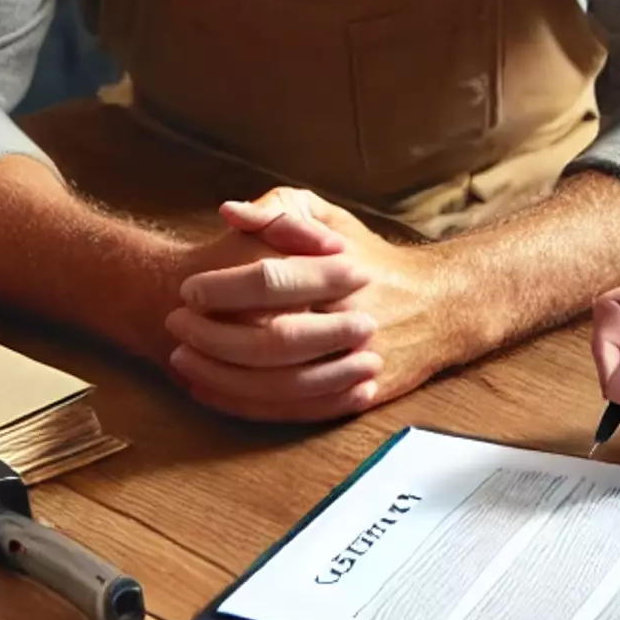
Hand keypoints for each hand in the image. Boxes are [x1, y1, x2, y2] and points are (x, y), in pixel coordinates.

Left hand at [164, 188, 459, 421]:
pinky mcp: (358, 394)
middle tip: (176, 326)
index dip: (222, 288)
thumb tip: (230, 212)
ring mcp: (356, 362)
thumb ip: (282, 210)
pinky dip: (247, 406)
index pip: (272, 280)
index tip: (188, 290)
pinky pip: (295, 410)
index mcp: (343, 271)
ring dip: (222, 377)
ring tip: (184, 362)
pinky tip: (215, 392)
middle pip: (270, 338)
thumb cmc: (374, 259)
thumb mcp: (334, 219)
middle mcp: (351, 318)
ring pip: (278, 384)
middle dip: (213, 337)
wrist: (443, 304)